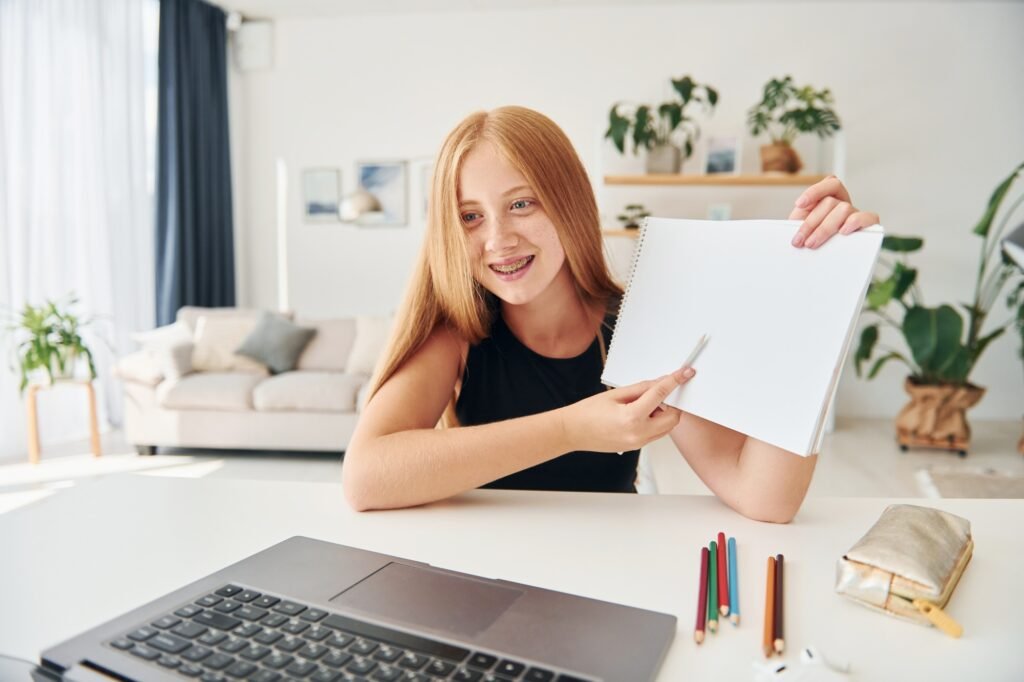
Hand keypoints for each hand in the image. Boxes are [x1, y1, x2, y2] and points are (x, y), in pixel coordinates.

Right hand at [561, 367, 694, 453]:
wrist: (572, 432)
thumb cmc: (588, 412)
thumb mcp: (615, 394)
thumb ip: (641, 389)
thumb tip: (660, 383)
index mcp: (632, 417)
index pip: (661, 395)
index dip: (675, 381)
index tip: (685, 373)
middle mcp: (639, 433)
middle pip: (673, 417)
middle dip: (672, 403)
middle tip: (658, 394)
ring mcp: (639, 443)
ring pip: (667, 427)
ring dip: (664, 414)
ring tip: (642, 406)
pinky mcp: (637, 447)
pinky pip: (656, 433)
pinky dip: (655, 422)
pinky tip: (638, 414)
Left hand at [788, 176, 879, 248]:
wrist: (820, 256)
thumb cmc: (811, 239)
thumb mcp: (800, 225)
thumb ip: (800, 218)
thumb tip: (795, 226)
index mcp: (831, 198)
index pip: (830, 184)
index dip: (815, 191)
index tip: (799, 204)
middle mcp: (844, 204)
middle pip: (830, 202)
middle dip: (811, 223)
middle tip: (800, 240)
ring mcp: (855, 215)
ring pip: (843, 209)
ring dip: (825, 228)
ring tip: (812, 244)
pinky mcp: (866, 227)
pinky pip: (869, 218)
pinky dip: (855, 222)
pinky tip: (843, 231)